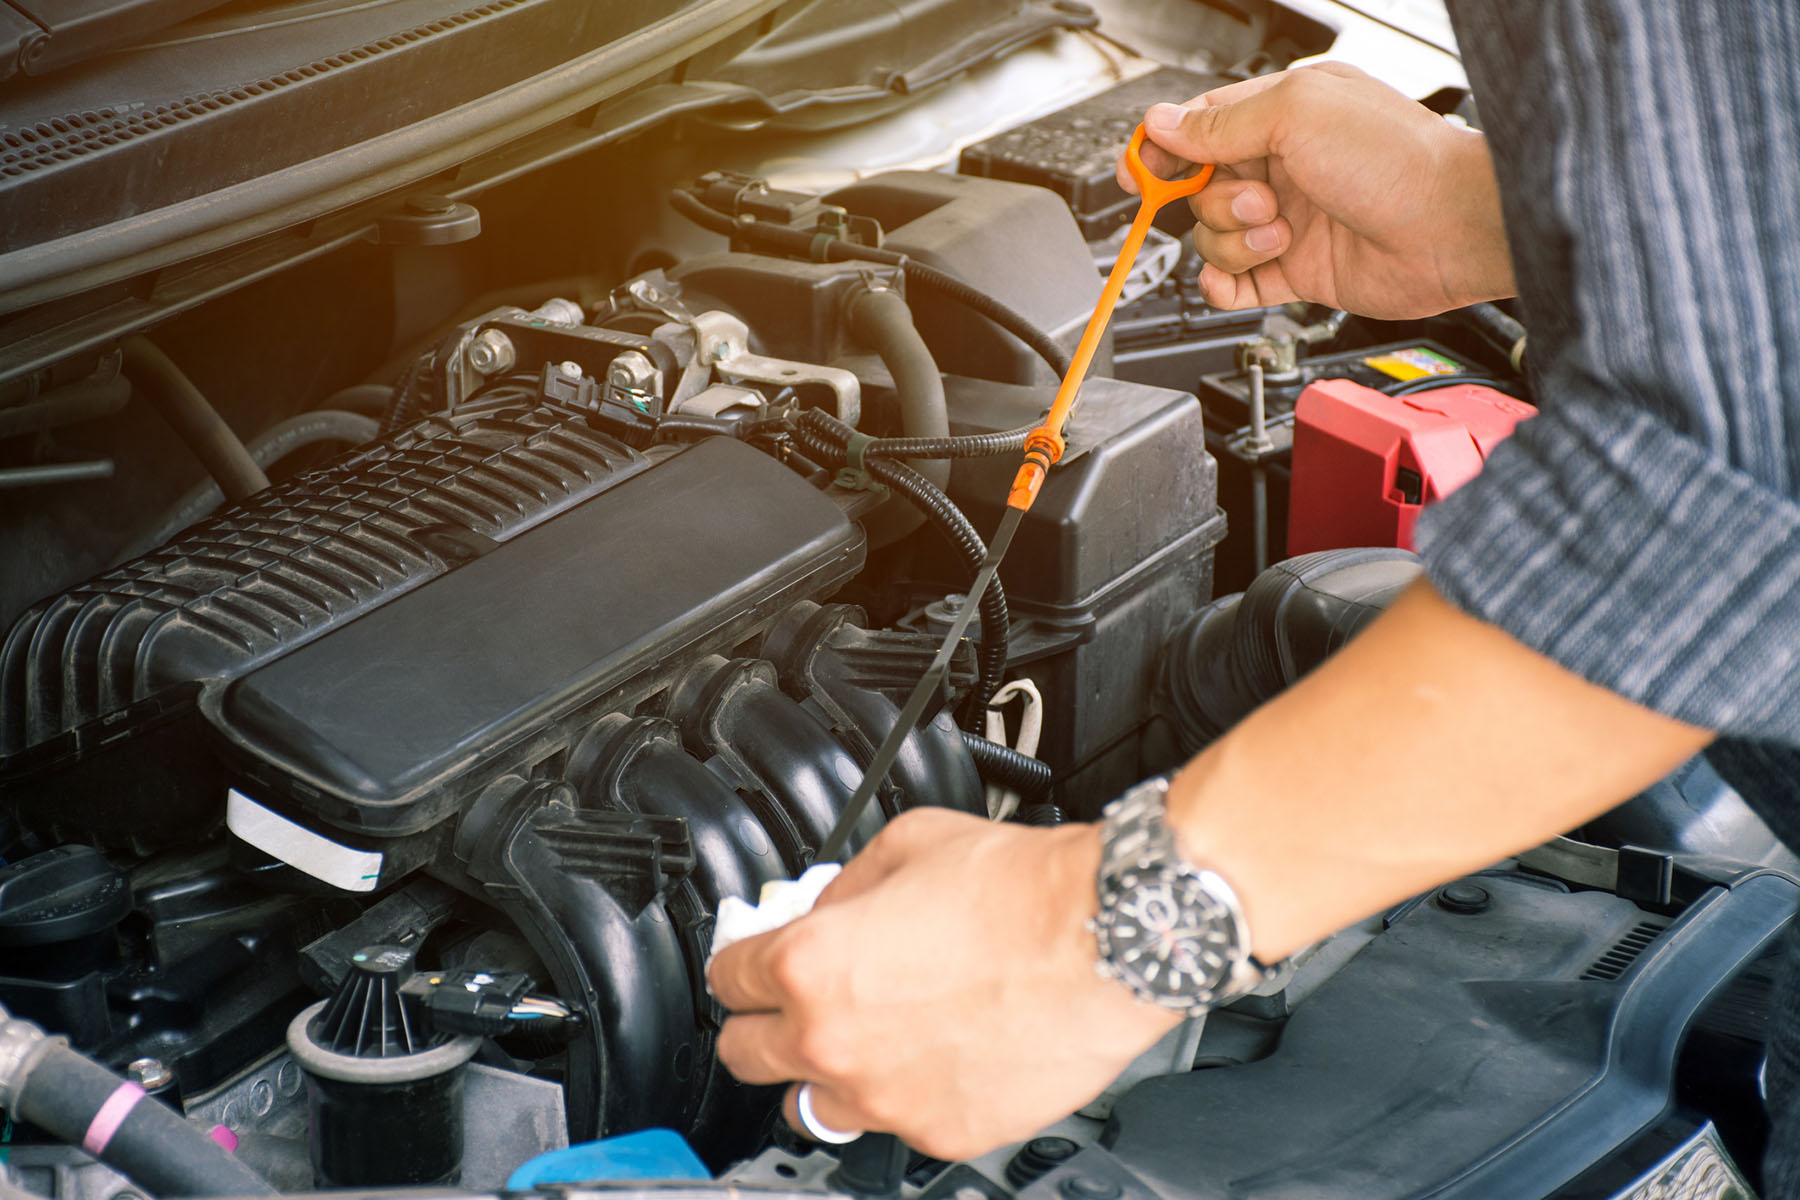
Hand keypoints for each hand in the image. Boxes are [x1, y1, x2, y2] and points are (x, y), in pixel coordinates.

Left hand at [708, 808, 1180, 1160]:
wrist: (1107, 937)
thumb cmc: (1022, 890)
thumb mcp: (907, 845)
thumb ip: (845, 886)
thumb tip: (826, 907)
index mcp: (811, 966)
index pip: (726, 978)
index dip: (741, 960)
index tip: (754, 958)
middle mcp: (835, 1043)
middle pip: (746, 1053)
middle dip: (764, 1018)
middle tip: (797, 997)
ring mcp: (887, 1098)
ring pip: (811, 1104)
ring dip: (823, 1070)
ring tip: (865, 1037)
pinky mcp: (943, 1132)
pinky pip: (894, 1122)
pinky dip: (902, 1092)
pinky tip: (934, 1052)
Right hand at [1118, 63, 1513, 318]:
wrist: (1449, 227)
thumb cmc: (1396, 160)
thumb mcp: (1297, 115)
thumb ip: (1221, 123)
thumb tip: (1163, 123)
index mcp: (1281, 113)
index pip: (1198, 128)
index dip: (1162, 150)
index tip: (1139, 173)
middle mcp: (1282, 165)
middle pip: (1200, 188)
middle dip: (1216, 200)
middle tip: (1258, 199)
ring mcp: (1287, 220)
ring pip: (1213, 238)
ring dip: (1234, 241)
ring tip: (1282, 232)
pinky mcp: (1295, 270)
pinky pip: (1233, 284)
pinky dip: (1226, 285)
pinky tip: (1245, 275)